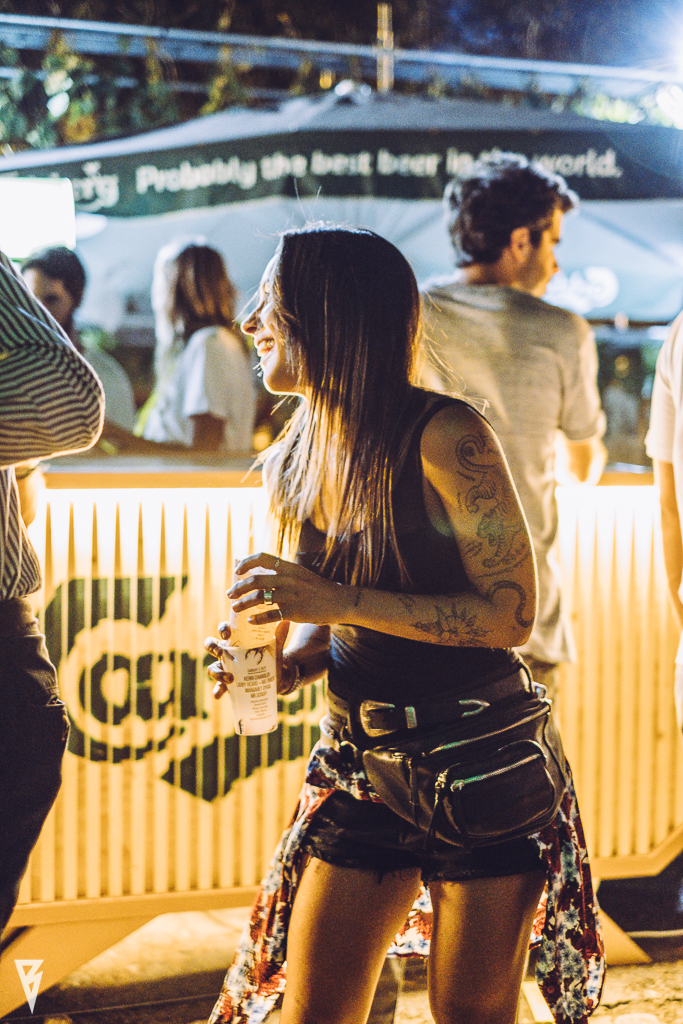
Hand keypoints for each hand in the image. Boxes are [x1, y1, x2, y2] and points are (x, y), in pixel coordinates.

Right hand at [205, 617, 295, 698]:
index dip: (222, 629)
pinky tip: (218, 694)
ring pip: (211, 668)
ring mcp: (225, 668)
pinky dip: (216, 691)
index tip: (227, 634)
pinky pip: (218, 687)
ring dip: (216, 673)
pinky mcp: (228, 684)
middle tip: (220, 652)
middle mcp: (227, 653)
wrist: (278, 677)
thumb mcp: (275, 647)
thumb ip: (279, 636)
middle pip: (210, 645)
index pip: (224, 629)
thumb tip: (285, 621)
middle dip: (212, 647)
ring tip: (230, 678)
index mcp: (236, 640)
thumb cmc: (272, 657)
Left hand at [228, 551, 350, 626]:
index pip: (262, 558)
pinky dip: (257, 618)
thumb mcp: (300, 574)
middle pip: (255, 580)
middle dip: (238, 588)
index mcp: (290, 567)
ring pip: (259, 597)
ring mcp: (291, 595)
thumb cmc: (317, 589)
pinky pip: (270, 615)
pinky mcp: (295, 612)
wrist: (340, 601)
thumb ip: (282, 572)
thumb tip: (259, 571)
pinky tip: (250, 620)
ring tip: (234, 608)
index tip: (237, 571)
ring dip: (242, 603)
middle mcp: (289, 579)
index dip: (246, 563)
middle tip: (230, 594)